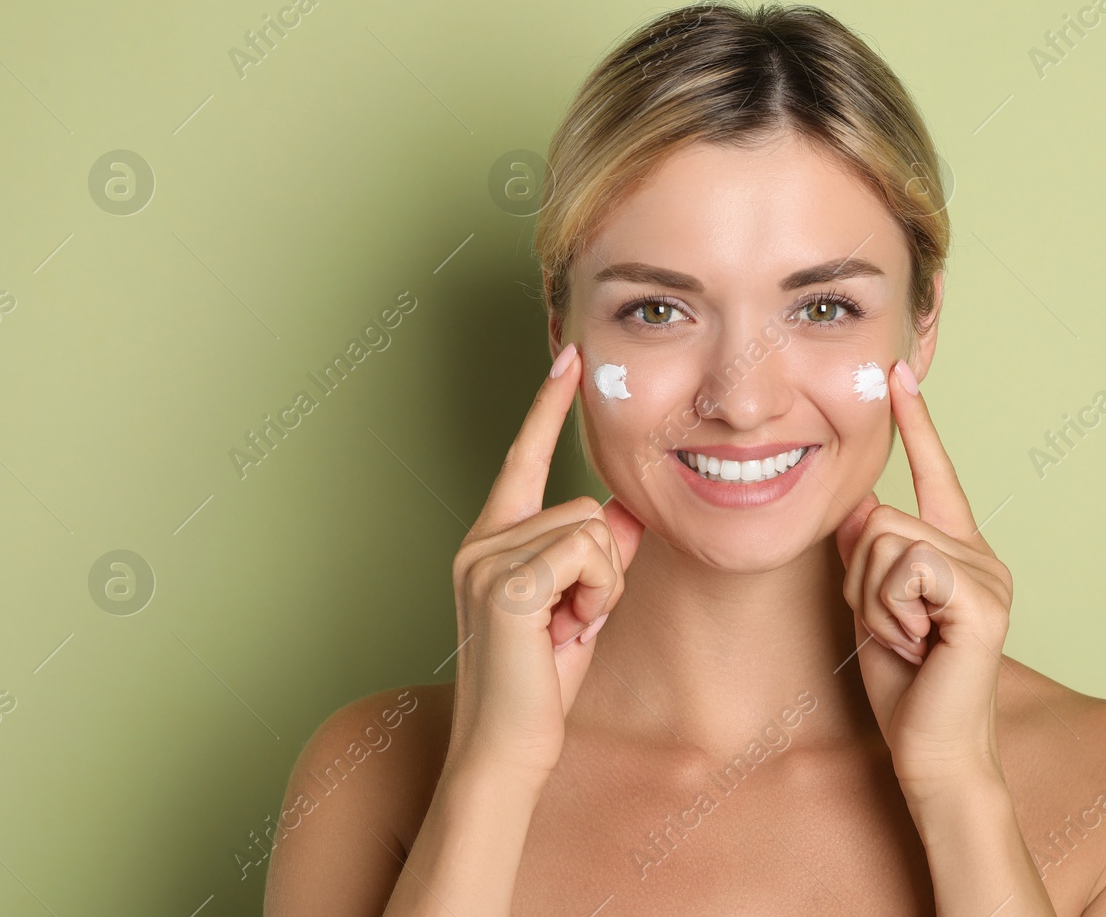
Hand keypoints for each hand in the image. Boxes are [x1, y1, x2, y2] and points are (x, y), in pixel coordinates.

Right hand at [448, 342, 644, 781]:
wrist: (509, 749)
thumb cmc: (542, 683)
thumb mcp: (581, 605)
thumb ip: (599, 553)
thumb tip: (625, 512)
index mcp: (493, 539)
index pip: (525, 458)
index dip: (548, 406)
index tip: (571, 355)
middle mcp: (481, 540)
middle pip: (586, 507)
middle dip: (604, 570)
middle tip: (573, 623)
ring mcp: (486, 558)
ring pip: (592, 532)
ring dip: (601, 588)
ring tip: (565, 632)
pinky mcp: (504, 583)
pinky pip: (587, 557)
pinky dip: (596, 598)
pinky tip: (565, 636)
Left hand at [834, 359, 1012, 796]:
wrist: (932, 750)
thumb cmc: (904, 683)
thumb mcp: (871, 603)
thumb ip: (867, 551)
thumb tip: (858, 504)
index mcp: (956, 549)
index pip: (935, 473)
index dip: (917, 422)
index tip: (898, 371)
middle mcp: (979, 554)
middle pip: (879, 518)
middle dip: (860, 580)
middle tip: (892, 630)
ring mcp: (986, 576)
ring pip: (885, 541)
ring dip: (873, 601)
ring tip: (907, 640)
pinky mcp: (982, 601)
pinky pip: (905, 569)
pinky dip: (892, 612)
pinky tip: (919, 646)